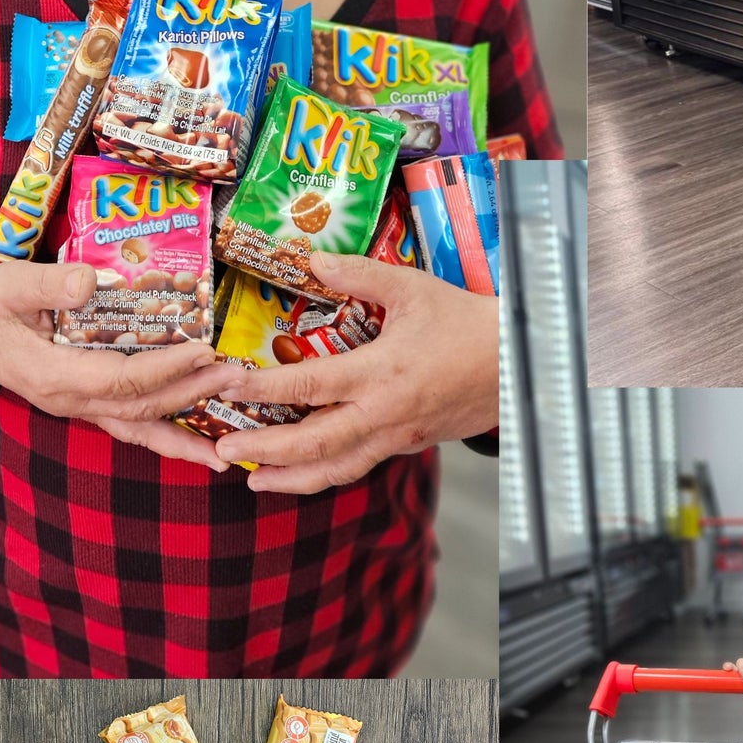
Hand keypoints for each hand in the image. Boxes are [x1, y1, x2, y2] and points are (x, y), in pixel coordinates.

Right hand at [0, 258, 244, 467]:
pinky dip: (167, 439)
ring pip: (138, 426)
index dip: (164, 368)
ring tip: (229, 447)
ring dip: (184, 434)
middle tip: (236, 377)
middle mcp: (68, 400)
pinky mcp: (85, 404)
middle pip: (139, 404)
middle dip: (191, 393)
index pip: (120, 378)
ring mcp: (77, 407)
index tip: (204, 351)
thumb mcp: (7, 286)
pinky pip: (131, 426)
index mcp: (51, 375)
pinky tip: (202, 452)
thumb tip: (88, 279)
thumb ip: (45, 285)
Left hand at [214, 253, 501, 492]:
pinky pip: (358, 465)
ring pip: (336, 469)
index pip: (308, 385)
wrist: (517, 364)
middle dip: (264, 451)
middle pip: (313, 444)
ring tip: (253, 481)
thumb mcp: (413, 289)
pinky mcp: (407, 446)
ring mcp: (396, 436)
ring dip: (290, 478)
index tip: (228, 385)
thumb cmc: (466, 324)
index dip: (262, 388)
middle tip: (225, 451)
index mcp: (381, 371)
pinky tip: (302, 473)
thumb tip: (313, 261)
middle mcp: (384, 413)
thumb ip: (359, 274)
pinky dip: (325, 474)